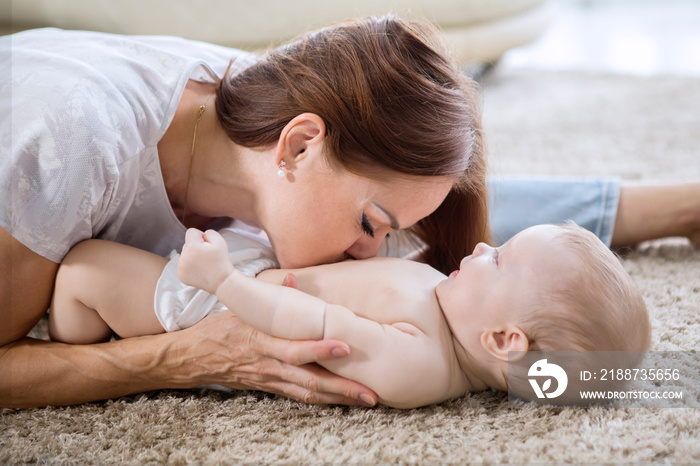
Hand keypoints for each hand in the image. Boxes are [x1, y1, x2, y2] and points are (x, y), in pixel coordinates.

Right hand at [177, 312, 376, 406]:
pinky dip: (323, 400)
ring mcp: (270, 379)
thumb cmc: (220, 328)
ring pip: (308, 393)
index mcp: (262, 341)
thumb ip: (270, 295)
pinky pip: (300, 397)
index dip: (320, 350)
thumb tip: (293, 280)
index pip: (294, 348)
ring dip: (338, 398)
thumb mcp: (241, 307)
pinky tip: (343, 401)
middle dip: (341, 387)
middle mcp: (268, 364)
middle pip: (308, 380)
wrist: (193, 358)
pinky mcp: (270, 388)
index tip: (345, 347)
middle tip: (370, 392)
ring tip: (367, 400)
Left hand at [178, 228, 234, 293]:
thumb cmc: (221, 261)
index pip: (191, 232)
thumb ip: (209, 232)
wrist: (222, 281)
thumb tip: (201, 235)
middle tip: (207, 256)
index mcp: (192, 247)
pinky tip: (200, 270)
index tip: (207, 245)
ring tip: (204, 264)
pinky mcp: (181, 275)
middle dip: (196, 247)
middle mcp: (183, 257)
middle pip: (187, 244)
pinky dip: (190, 266)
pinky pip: (183, 264)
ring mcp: (181, 268)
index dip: (201, 236)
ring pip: (185, 254)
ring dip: (192, 257)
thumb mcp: (220, 241)